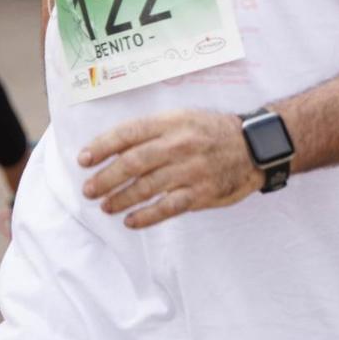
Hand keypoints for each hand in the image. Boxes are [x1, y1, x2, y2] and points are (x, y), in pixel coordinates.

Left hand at [79, 109, 262, 229]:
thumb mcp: (184, 118)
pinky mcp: (201, 193)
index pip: (128, 133)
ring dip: (121, 199)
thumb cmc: (212, 131)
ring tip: (105, 206)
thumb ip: (153, 131)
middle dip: (106, 178)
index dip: (102, 147)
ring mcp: (191, 170)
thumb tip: (115, 148)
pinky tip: (130, 221)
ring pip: (147, 187)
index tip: (83, 159)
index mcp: (171, 122)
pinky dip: (146, 217)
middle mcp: (179, 144)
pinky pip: (168, 208)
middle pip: (133, 162)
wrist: (255, 146)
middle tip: (88, 189)